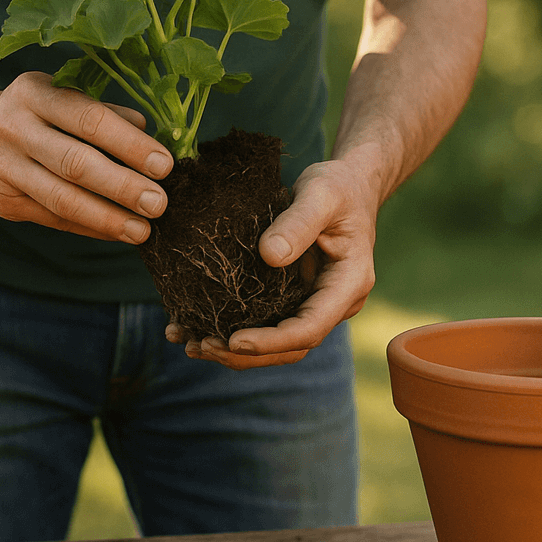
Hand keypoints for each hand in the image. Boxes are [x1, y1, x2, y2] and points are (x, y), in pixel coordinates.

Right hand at [0, 71, 172, 242]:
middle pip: (75, 163)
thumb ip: (106, 113)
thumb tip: (154, 136)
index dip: (129, 144)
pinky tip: (118, 231)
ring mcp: (3, 167)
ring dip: (108, 218)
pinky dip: (90, 227)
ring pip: (62, 199)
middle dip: (123, 186)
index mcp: (33, 93)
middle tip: (158, 203)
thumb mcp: (62, 97)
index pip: (88, 119)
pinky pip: (54, 219)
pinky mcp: (3, 202)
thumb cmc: (36, 114)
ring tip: (143, 230)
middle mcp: (12, 128)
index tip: (164, 165)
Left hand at [166, 157, 380, 369]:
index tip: (234, 339)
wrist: (348, 187)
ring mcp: (313, 305)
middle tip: (201, 346)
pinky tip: (196, 328)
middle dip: (246, 354)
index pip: (310, 328)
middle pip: (291, 347)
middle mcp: (333, 304)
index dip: (272, 341)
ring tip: (192, 344)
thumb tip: (269, 255)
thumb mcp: (321, 194)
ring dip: (235, 351)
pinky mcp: (293, 299)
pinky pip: (266, 324)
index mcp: (348, 285)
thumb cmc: (338, 187)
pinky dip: (233, 332)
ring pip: (277, 345)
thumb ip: (299, 222)